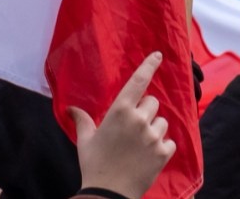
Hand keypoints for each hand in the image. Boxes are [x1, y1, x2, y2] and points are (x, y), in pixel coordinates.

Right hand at [72, 52, 175, 198]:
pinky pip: (169, 142)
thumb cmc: (94, 165)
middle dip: (145, 112)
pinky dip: (162, 148)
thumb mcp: (85, 141)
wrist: (108, 194)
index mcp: (120, 111)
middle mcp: (140, 119)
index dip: (149, 66)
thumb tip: (70, 109)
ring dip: (154, 130)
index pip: (138, 81)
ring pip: (162, 122)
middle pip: (152, 103)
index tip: (158, 55)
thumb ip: (82, 121)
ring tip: (139, 146)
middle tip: (132, 128)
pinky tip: (148, 157)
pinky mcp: (164, 152)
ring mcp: (154, 136)